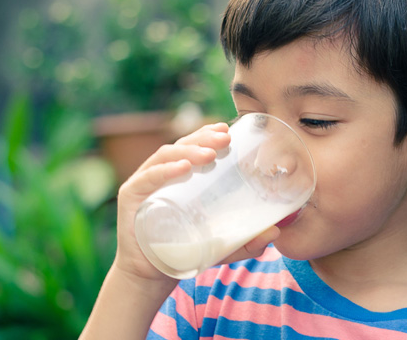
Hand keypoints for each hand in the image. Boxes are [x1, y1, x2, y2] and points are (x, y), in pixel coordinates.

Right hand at [112, 122, 279, 281]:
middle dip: (203, 138)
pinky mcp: (131, 198)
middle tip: (225, 138)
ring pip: (165, 156)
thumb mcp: (220, 245)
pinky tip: (182, 167)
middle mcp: (159, 174)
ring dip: (188, 150)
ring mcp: (144, 184)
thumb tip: (275, 232)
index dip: (207, 133)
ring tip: (209, 154)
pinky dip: (165, 170)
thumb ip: (245, 241)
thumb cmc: (184, 252)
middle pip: (181, 146)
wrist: (151, 277)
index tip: (228, 128)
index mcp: (178, 177)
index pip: (192, 147)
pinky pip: (148, 178)